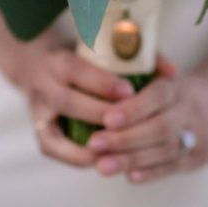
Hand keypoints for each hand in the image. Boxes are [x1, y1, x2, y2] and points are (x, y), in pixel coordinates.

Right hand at [10, 36, 136, 168]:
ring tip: (119, 147)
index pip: (76, 70)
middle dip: (99, 113)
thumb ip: (134, 56)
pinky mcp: (40, 132)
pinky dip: (76, 158)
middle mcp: (43, 86)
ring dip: (88, 142)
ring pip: (57, 131)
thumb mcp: (98, 47)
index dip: (101, 83)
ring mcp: (37, 112)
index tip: (129, 91)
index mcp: (57, 60)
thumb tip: (172, 72)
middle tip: (129, 121)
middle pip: (67, 102)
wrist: (36, 63)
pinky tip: (102, 159)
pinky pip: (53, 149)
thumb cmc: (81, 56)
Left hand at [85, 64, 207, 183]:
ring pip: (165, 150)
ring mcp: (201, 136)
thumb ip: (142, 78)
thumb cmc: (184, 88)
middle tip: (94, 144)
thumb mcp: (169, 75)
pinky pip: (175, 166)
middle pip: (159, 128)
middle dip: (124, 139)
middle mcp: (193, 111)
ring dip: (131, 159)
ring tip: (102, 166)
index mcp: (180, 87)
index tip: (106, 118)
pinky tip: (130, 176)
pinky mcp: (202, 157)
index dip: (132, 109)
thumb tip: (103, 90)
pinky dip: (151, 172)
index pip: (157, 96)